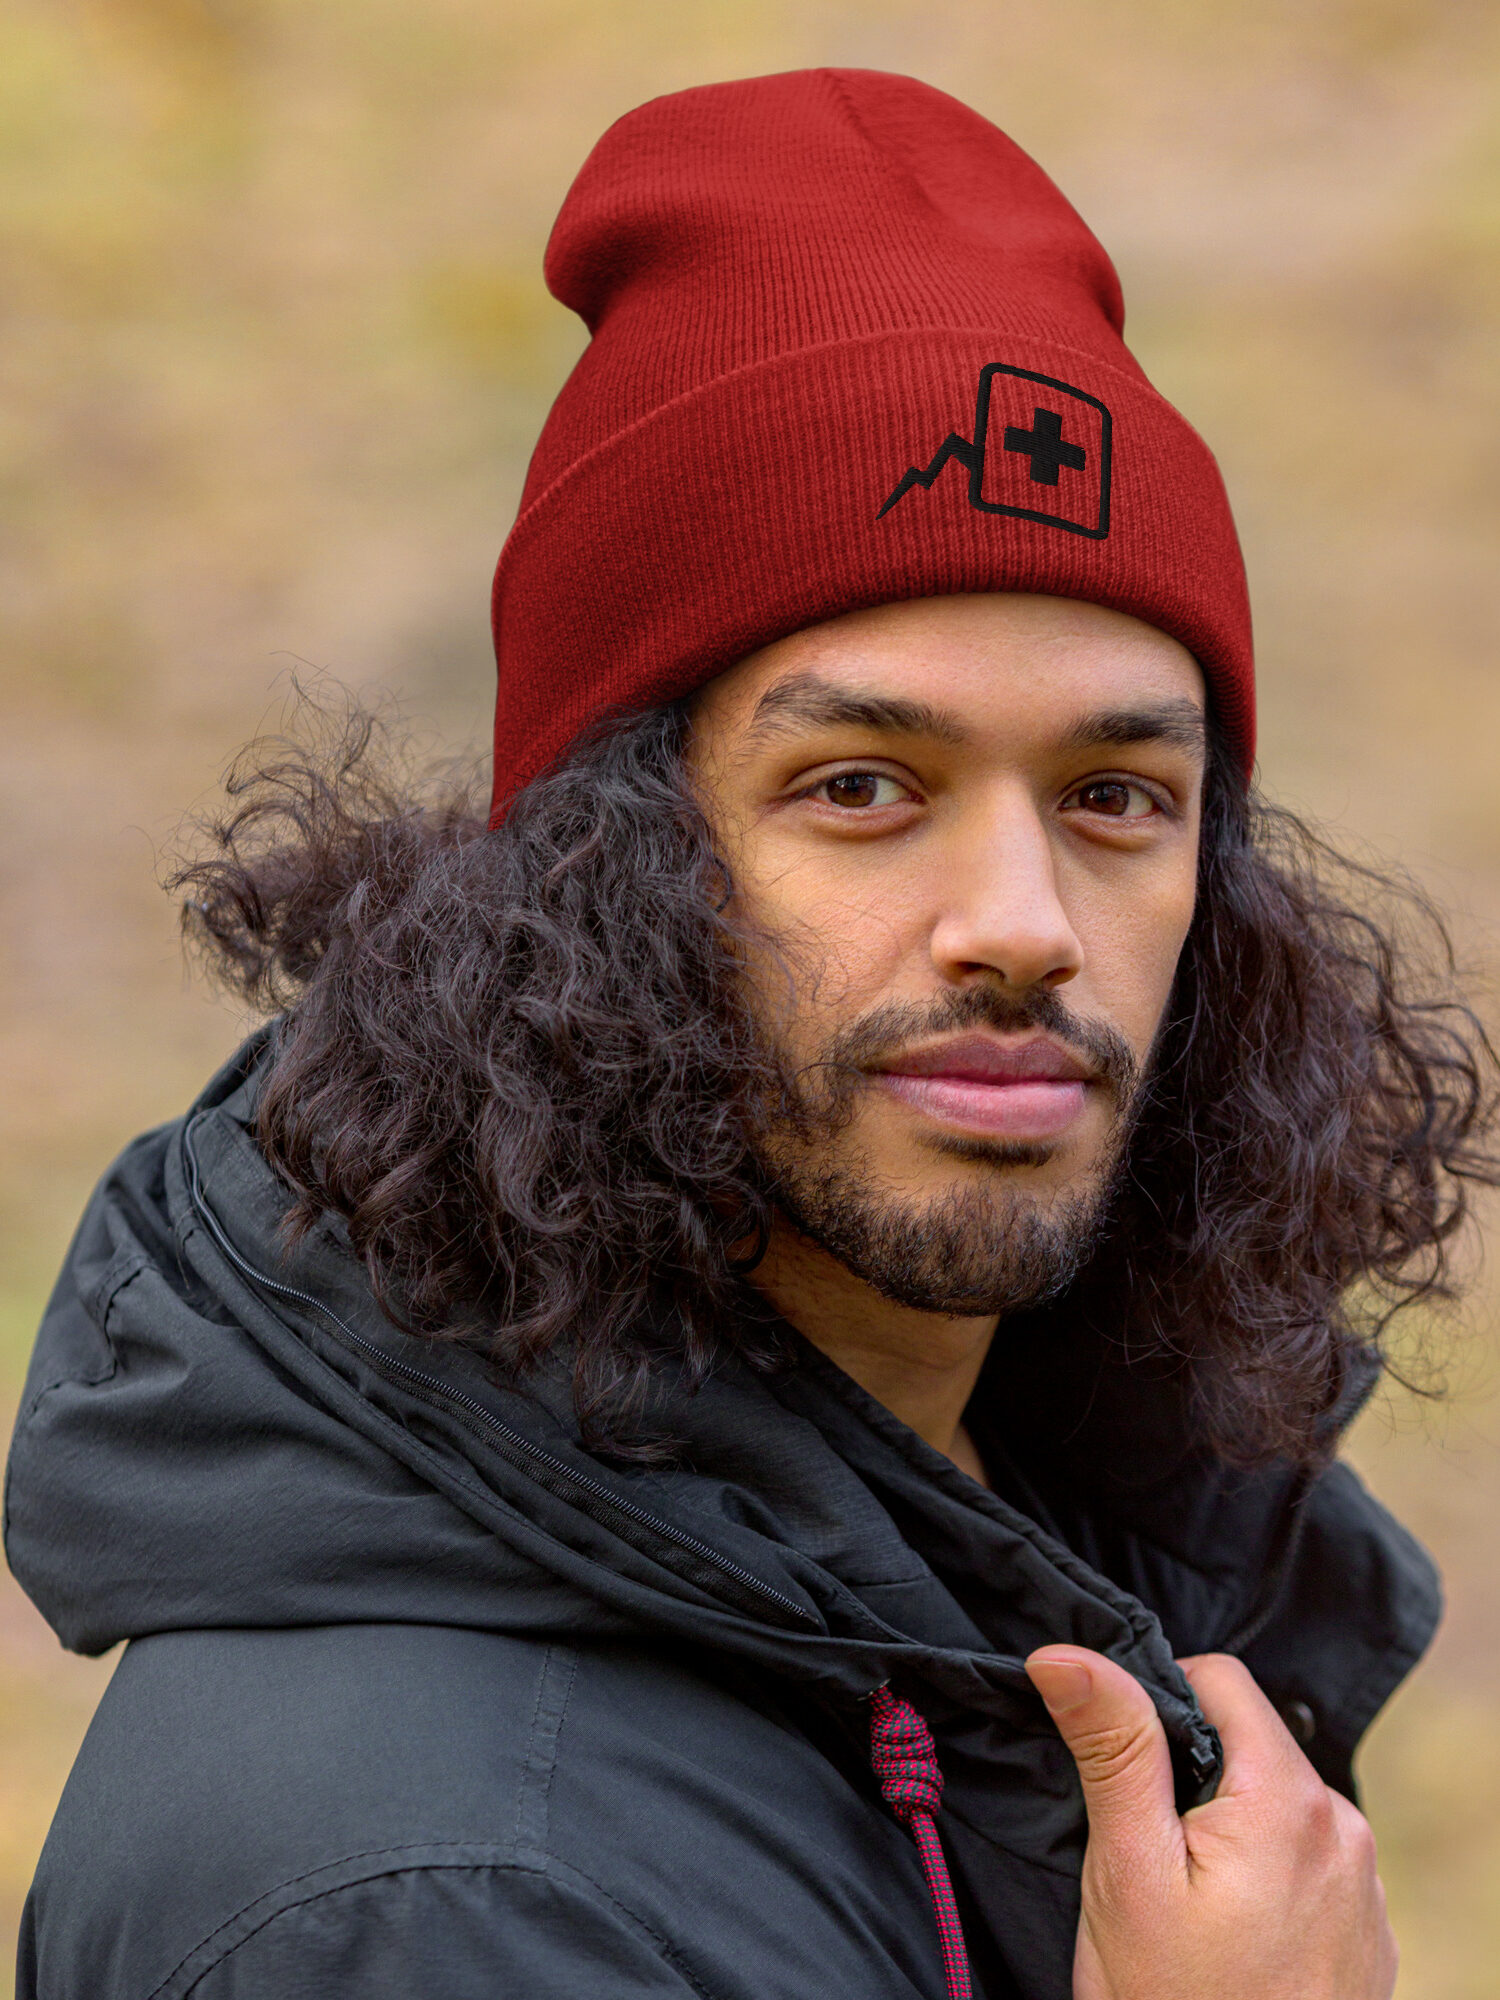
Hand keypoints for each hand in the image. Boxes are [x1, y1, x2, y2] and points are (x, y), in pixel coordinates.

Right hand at [1024, 1647, 1396, 1999]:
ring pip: (1275, 1804)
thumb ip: (1113, 1748)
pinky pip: (1306, 1863)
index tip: (1120, 1768)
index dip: (1156, 1702)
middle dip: (1189, 1775)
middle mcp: (1346, 1831)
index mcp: (1290, 1800)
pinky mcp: (1367, 1934)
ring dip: (1227, 1826)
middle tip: (1143, 1853)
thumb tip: (1066, 1652)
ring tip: (1183, 1905)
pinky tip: (1227, 1939)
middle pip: (1250, 1743)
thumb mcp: (1127, 1871)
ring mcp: (1365, 1888)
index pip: (1221, 1679)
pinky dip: (1262, 1876)